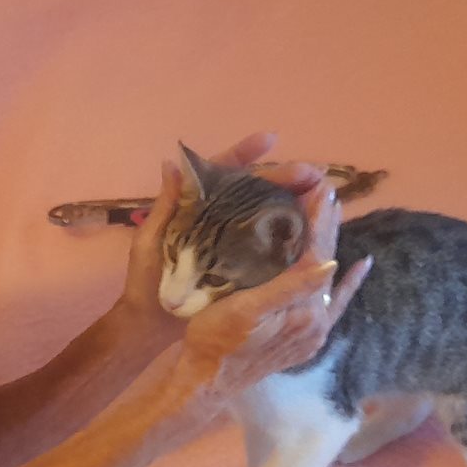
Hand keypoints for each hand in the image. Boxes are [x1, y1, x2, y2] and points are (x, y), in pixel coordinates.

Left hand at [116, 132, 326, 335]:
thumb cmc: (145, 281)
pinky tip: (314, 228)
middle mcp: (220, 220)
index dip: (246, 154)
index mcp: (197, 207)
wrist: (151, 326)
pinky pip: (272, 246)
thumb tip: (172, 163)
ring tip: (321, 193)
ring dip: (296, 201)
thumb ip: (165, 206)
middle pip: (256, 190)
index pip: (223, 172)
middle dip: (284, 177)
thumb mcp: (152, 241)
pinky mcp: (246, 268)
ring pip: (269, 213)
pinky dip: (292, 235)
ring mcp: (235, 243)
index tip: (269, 140)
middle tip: (312, 174)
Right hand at [172, 183, 371, 405]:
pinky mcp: (305, 338)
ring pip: (328, 278)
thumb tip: (331, 260)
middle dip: (328, 227)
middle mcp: (317, 321)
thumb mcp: (246, 309)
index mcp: (304, 310)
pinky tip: (357, 266)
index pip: (318, 254)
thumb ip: (290, 288)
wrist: (206, 381)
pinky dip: (346, 283)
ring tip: (334, 214)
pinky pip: (333, 302)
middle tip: (328, 191)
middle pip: (327, 263)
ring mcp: (313, 331)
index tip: (321, 188)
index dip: (320, 221)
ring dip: (331, 245)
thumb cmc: (215, 340)